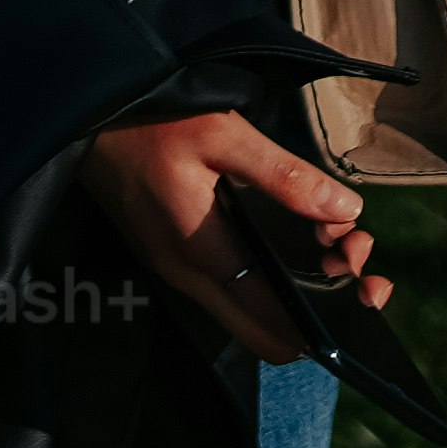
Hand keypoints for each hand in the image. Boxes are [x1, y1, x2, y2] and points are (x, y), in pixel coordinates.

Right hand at [77, 108, 387, 365]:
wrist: (81, 114)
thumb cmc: (149, 121)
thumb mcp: (222, 135)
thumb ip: (285, 178)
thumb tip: (346, 212)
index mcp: (203, 256)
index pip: (277, 329)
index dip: (331, 321)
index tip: (365, 278)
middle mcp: (189, 277)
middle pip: (269, 333)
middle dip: (323, 306)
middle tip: (351, 250)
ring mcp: (178, 269)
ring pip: (254, 310)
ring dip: (301, 285)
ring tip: (332, 231)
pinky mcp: (173, 254)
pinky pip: (236, 286)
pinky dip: (274, 271)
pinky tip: (295, 229)